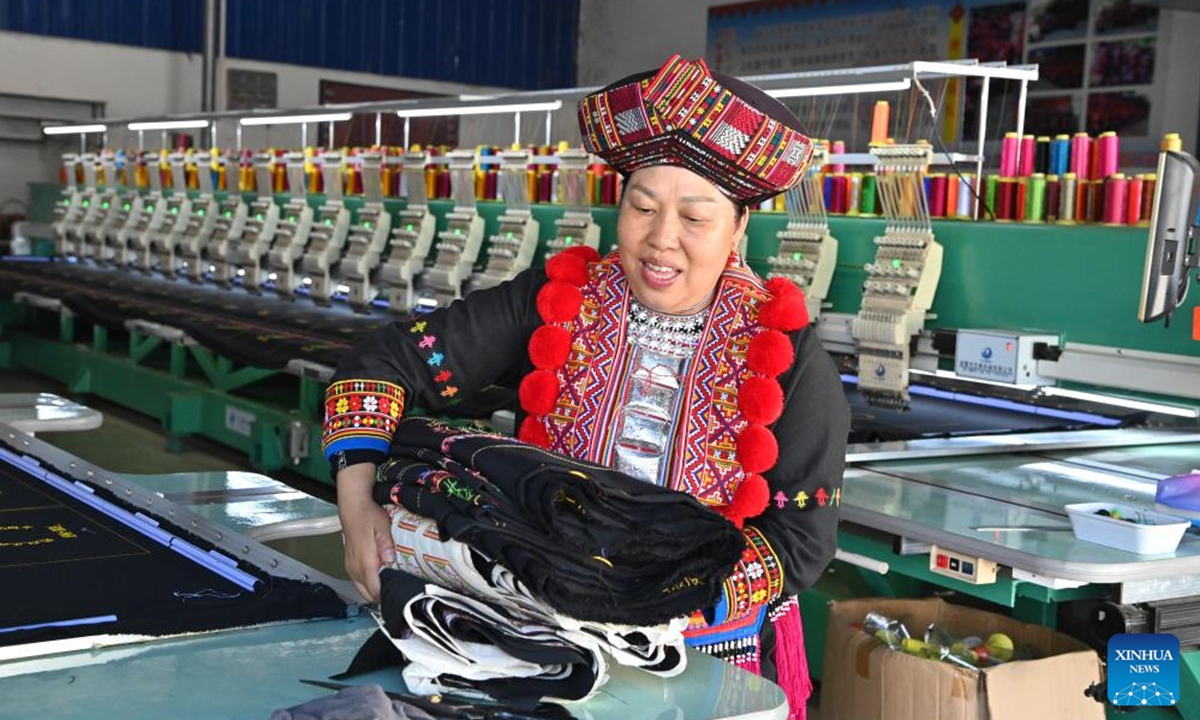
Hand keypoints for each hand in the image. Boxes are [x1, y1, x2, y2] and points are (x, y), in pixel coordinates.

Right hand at [336, 463, 396, 602]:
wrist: (352, 506)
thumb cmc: (368, 515)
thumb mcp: (382, 527)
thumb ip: (386, 545)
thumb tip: (390, 560)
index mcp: (364, 562)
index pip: (375, 591)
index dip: (388, 595)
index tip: (401, 593)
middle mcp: (355, 569)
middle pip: (369, 595)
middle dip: (383, 596)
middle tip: (399, 589)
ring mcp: (350, 568)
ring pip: (363, 590)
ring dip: (376, 590)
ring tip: (391, 584)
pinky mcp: (349, 564)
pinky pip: (359, 582)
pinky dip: (369, 584)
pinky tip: (380, 577)